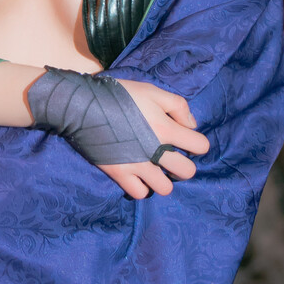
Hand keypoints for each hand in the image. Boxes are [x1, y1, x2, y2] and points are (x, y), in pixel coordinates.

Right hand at [101, 81, 209, 199]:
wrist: (83, 106)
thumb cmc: (119, 95)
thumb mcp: (152, 90)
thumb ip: (177, 105)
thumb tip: (192, 126)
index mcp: (165, 128)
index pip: (201, 146)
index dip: (196, 142)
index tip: (185, 139)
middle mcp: (155, 150)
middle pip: (187, 172)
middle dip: (183, 165)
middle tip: (171, 157)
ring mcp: (137, 165)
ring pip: (165, 188)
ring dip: (163, 179)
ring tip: (155, 169)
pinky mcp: (119, 174)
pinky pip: (140, 193)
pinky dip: (142, 186)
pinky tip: (138, 175)